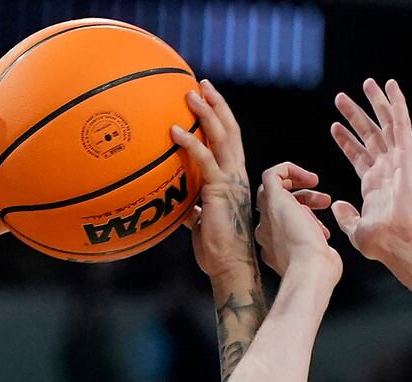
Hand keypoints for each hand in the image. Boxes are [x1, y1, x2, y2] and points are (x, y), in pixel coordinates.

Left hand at [171, 81, 329, 284]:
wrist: (230, 266)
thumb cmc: (216, 249)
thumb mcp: (200, 221)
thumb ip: (192, 206)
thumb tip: (175, 202)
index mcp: (234, 178)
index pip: (229, 141)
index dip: (220, 118)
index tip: (207, 99)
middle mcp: (237, 174)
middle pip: (230, 130)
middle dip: (216, 104)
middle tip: (202, 84)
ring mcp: (231, 180)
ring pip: (222, 137)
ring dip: (206, 113)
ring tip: (190, 94)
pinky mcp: (220, 190)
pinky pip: (204, 160)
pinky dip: (190, 143)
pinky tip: (174, 131)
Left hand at [329, 78, 411, 266]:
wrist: (401, 243)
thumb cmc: (383, 243)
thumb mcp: (355, 229)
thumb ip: (346, 216)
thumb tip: (337, 205)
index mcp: (374, 185)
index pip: (358, 155)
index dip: (346, 140)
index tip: (334, 125)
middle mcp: (387, 169)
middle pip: (370, 135)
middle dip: (355, 116)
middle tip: (341, 98)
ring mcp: (398, 161)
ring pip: (385, 124)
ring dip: (375, 103)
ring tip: (365, 83)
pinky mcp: (407, 156)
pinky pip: (402, 124)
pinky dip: (397, 104)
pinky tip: (391, 86)